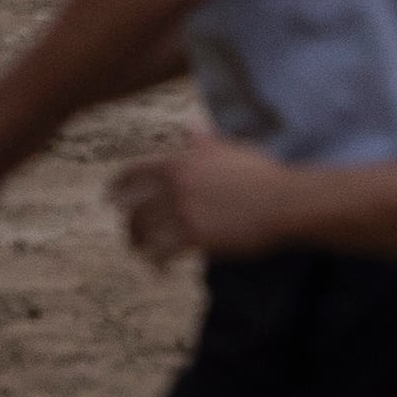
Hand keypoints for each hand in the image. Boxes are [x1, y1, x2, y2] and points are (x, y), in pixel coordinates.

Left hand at [111, 132, 295, 266]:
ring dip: (139, 245)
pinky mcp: (192, 236)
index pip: (134, 173)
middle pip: (133, 208)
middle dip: (129, 224)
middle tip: (130, 234)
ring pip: (144, 232)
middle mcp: (176, 184)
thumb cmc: (263, 174)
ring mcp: (183, 210)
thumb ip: (206, 142)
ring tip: (142, 254)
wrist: (286, 200)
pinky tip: (160, 269)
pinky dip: (156, 263)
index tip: (110, 197)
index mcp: (183, 161)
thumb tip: (193, 127)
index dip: (117, 187)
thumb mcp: (233, 150)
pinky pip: (161, 253)